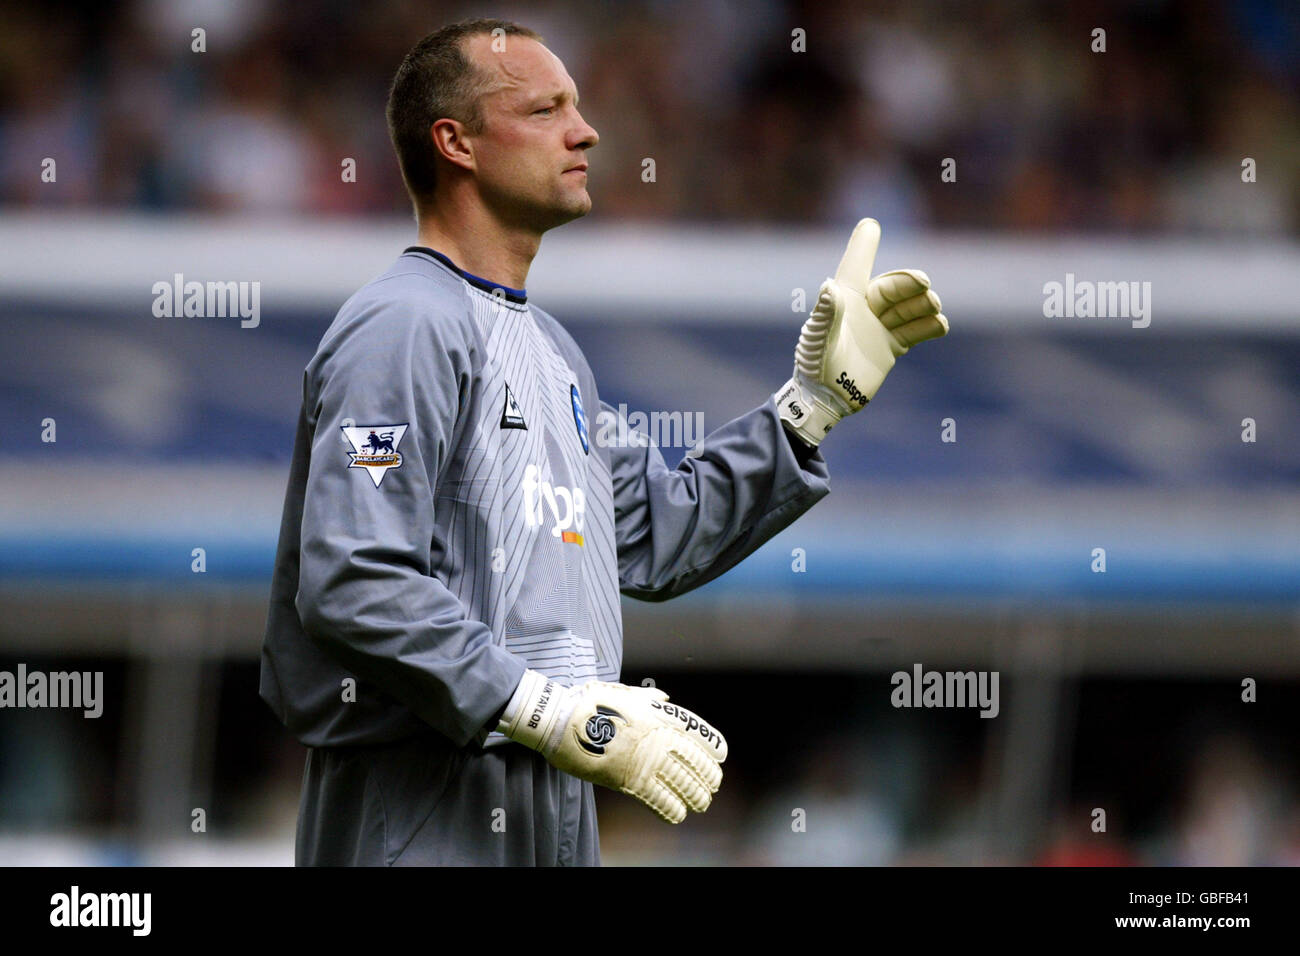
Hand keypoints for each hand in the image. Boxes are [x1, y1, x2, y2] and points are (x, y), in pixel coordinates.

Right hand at [498, 669, 726, 822]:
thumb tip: (665, 698)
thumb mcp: (625, 692)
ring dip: (695, 795)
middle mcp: (659, 738)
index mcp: (660, 715)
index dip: (713, 748)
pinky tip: (678, 814)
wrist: (561, 719)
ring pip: (683, 783)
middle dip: (708, 776)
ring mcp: (645, 760)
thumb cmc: (590, 702)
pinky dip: (672, 809)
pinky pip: (659, 799)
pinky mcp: (629, 781)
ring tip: (701, 803)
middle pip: (697, 762)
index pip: (700, 734)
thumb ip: (649, 698)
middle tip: (712, 786)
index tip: (719, 757)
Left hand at [774, 218, 948, 445]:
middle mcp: (863, 309)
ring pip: (907, 308)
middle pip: (891, 288)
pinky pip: (915, 331)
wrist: (827, 400)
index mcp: (843, 300)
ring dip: (922, 304)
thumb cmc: (815, 366)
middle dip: (908, 284)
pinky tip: (940, 325)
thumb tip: (829, 287)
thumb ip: (826, 314)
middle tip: (924, 284)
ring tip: (934, 307)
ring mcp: (879, 328)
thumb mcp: (818, 340)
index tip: (871, 225)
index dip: (864, 245)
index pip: (856, 266)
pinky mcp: (890, 347)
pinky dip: (929, 326)